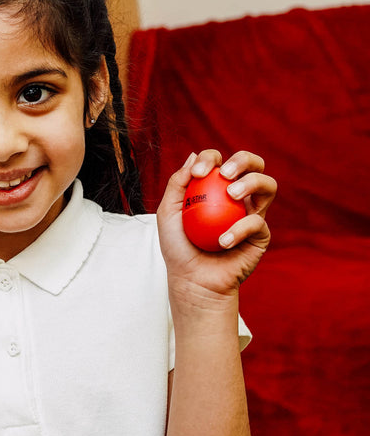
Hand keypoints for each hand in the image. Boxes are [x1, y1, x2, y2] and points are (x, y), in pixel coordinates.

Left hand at [157, 150, 276, 297]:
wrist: (192, 280)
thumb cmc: (178, 247)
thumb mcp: (168, 213)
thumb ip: (177, 184)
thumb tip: (193, 156)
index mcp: (215, 188)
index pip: (219, 162)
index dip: (211, 158)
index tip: (197, 172)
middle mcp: (237, 197)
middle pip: (253, 165)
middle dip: (243, 160)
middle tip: (225, 173)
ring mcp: (252, 213)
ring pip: (268, 185)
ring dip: (252, 183)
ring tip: (232, 195)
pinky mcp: (261, 234)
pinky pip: (257, 223)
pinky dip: (239, 229)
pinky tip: (223, 241)